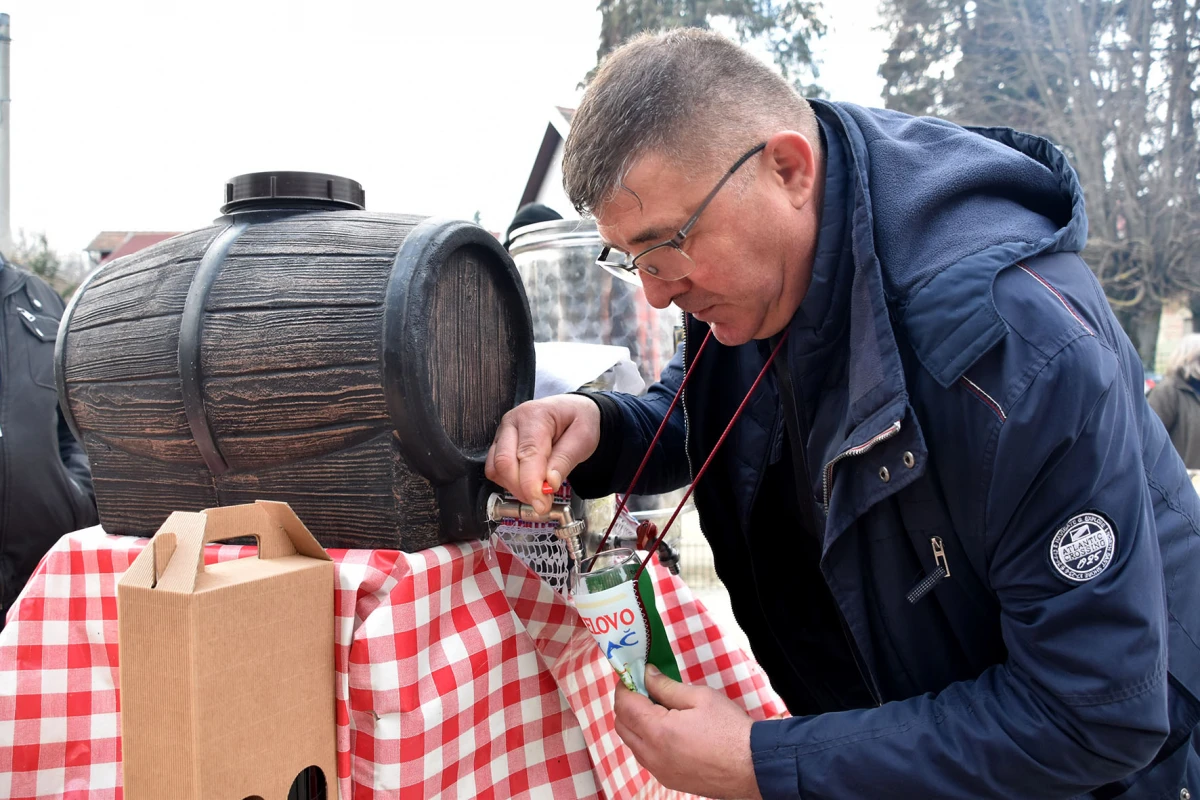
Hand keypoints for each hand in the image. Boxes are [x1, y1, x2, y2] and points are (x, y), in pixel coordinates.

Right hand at [485, 394, 600, 513]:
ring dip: (515, 488)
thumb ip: (565, 460)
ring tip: (539, 492)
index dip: (532, 483)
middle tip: (543, 503)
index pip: (527, 453)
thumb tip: (549, 484)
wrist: (572, 412)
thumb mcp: (583, 438)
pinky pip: (495, 471)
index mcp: (535, 415)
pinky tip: (527, 484)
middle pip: (504, 462)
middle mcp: (513, 422)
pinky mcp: (498, 445)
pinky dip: (508, 483)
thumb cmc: (577, 420)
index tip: (542, 503)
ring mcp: (503, 433)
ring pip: (496, 469)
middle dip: (522, 489)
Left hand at [613, 665, 760, 798]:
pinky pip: (646, 757)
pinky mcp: (669, 780)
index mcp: (658, 732)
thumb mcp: (700, 697)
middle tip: (644, 687)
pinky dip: (647, 739)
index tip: (633, 673)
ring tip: (658, 707)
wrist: (754, 766)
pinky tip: (668, 728)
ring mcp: (659, 771)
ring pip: (632, 743)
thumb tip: (647, 675)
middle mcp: (652, 756)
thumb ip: (667, 686)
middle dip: (627, 703)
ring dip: (636, 722)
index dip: (625, 685)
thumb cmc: (730, 730)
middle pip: (621, 725)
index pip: (624, 705)